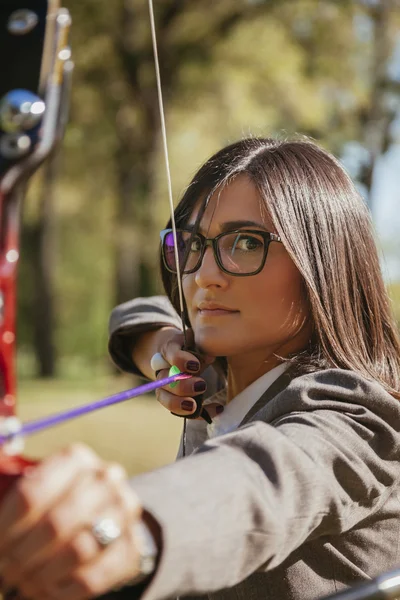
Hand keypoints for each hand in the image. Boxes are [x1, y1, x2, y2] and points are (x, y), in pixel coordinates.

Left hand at [0, 444, 145, 599]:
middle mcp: (107, 478)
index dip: (6, 527)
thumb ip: (15, 502)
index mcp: (76, 458)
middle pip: (56, 524)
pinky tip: (46, 590)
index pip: (30, 495)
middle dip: (23, 555)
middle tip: (7, 569)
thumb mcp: (38, 492)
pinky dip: (62, 591)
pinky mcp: (131, 548)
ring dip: (42, 575)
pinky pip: (93, 579)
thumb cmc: (57, 504)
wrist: (105, 517)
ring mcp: (124, 511)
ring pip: (78, 551)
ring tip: (25, 581)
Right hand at [154, 328, 222, 418]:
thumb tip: (209, 357)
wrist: (183, 355)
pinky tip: (217, 409)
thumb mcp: (197, 342)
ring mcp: (165, 388)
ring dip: (179, 404)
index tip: (196, 365)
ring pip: (165, 398)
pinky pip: (182, 411)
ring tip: (194, 406)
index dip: (180, 360)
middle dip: (182, 385)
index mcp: (168, 350)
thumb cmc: (193, 348)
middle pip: (165, 380)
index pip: (169, 353)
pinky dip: (199, 413)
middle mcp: (163, 369)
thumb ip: (201, 349)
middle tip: (201, 386)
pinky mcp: (175, 401)